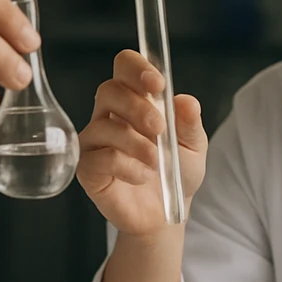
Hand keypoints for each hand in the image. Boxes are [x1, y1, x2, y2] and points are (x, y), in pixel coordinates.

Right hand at [76, 49, 206, 237]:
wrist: (166, 214)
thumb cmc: (176, 173)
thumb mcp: (194, 146)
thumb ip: (189, 123)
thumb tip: (186, 101)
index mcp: (135, 99)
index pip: (124, 67)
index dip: (137, 68)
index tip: (157, 84)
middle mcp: (109, 115)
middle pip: (109, 90)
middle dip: (137, 107)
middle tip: (159, 129)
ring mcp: (95, 141)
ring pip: (104, 126)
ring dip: (136, 143)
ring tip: (156, 161)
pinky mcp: (87, 168)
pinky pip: (99, 158)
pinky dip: (126, 167)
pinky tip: (141, 176)